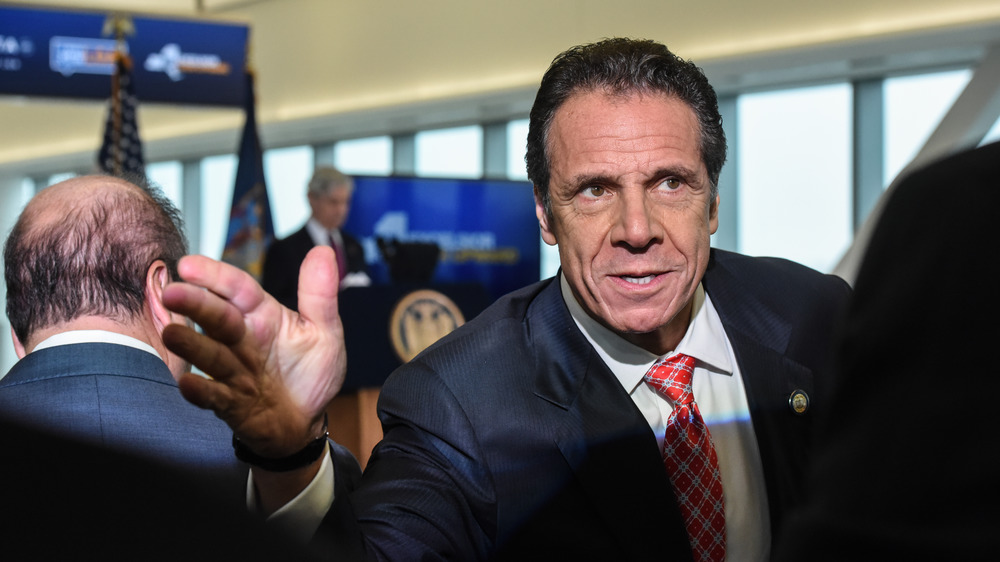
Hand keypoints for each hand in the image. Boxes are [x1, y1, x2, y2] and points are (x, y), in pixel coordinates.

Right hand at [161, 246, 344, 456]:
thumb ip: (319, 295)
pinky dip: (201, 390)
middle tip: (172, 293)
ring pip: (209, 354)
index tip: (189, 264)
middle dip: (195, 304)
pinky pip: (213, 396)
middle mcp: (242, 340)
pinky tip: (188, 383)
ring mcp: (233, 371)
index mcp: (263, 316)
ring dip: (191, 344)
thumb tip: (322, 251)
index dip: (216, 276)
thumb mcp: (324, 331)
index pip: (238, 289)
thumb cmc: (309, 373)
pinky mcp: (230, 403)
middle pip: (217, 317)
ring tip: (172, 333)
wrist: (303, 424)